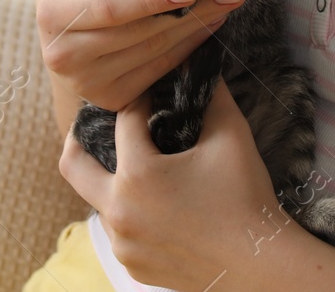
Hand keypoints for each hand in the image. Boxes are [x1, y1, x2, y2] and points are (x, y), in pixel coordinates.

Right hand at [36, 0, 245, 110]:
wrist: (63, 27)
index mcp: (51, 14)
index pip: (109, 9)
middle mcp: (65, 57)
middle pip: (140, 33)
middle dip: (190, 11)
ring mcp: (89, 83)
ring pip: (154, 52)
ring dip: (196, 27)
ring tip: (226, 3)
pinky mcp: (111, 97)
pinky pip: (158, 70)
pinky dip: (188, 47)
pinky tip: (209, 25)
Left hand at [62, 82, 297, 289]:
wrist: (261, 263)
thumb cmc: (246, 198)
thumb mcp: (232, 135)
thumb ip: (211, 94)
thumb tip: (201, 66)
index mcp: (137, 175)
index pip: (123, 120)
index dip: (138, 99)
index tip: (149, 90)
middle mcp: (119, 212)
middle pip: (73, 165)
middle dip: (78, 137)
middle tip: (93, 123)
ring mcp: (123, 244)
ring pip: (98, 201)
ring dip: (113, 179)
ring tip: (140, 164)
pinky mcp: (133, 267)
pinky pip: (119, 232)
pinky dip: (131, 212)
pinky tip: (159, 204)